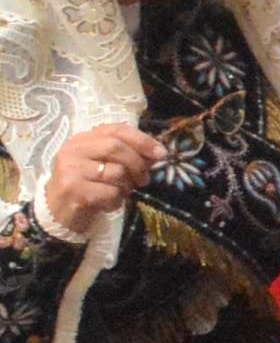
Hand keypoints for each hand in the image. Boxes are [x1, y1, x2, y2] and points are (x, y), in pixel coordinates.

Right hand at [35, 123, 162, 242]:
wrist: (57, 213)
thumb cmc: (86, 185)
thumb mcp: (104, 165)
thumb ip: (127, 155)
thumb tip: (158, 153)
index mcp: (81, 140)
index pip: (116, 129)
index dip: (142, 140)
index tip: (161, 153)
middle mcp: (73, 151)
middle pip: (116, 147)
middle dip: (137, 163)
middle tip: (144, 179)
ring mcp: (70, 170)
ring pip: (116, 172)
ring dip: (127, 186)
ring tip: (121, 192)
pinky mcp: (73, 190)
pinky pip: (111, 193)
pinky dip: (117, 201)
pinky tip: (108, 204)